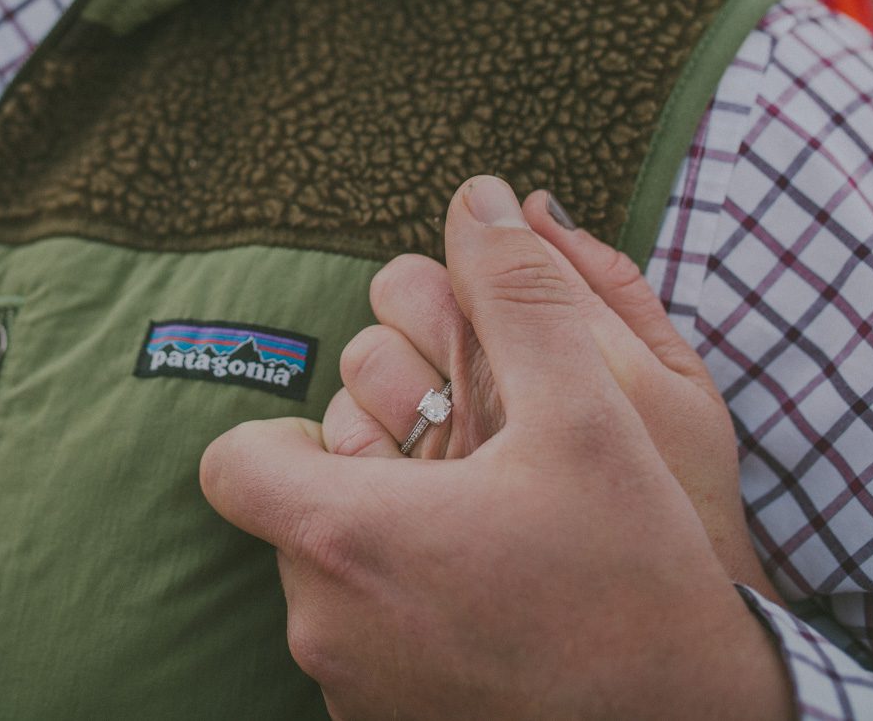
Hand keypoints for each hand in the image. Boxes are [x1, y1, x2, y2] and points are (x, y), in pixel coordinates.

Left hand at [200, 177, 794, 720]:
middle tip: (462, 482)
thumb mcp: (591, 413)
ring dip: (384, 557)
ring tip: (491, 549)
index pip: (232, 461)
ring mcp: (351, 694)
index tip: (374, 434)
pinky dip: (408, 624)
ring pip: (327, 591)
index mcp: (346, 535)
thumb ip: (519, 296)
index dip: (286, 432)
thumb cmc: (640, 577)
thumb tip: (476, 201)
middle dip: (358, 485)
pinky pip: (363, 655)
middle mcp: (324, 626)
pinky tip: (496, 616)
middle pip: (289, 519)